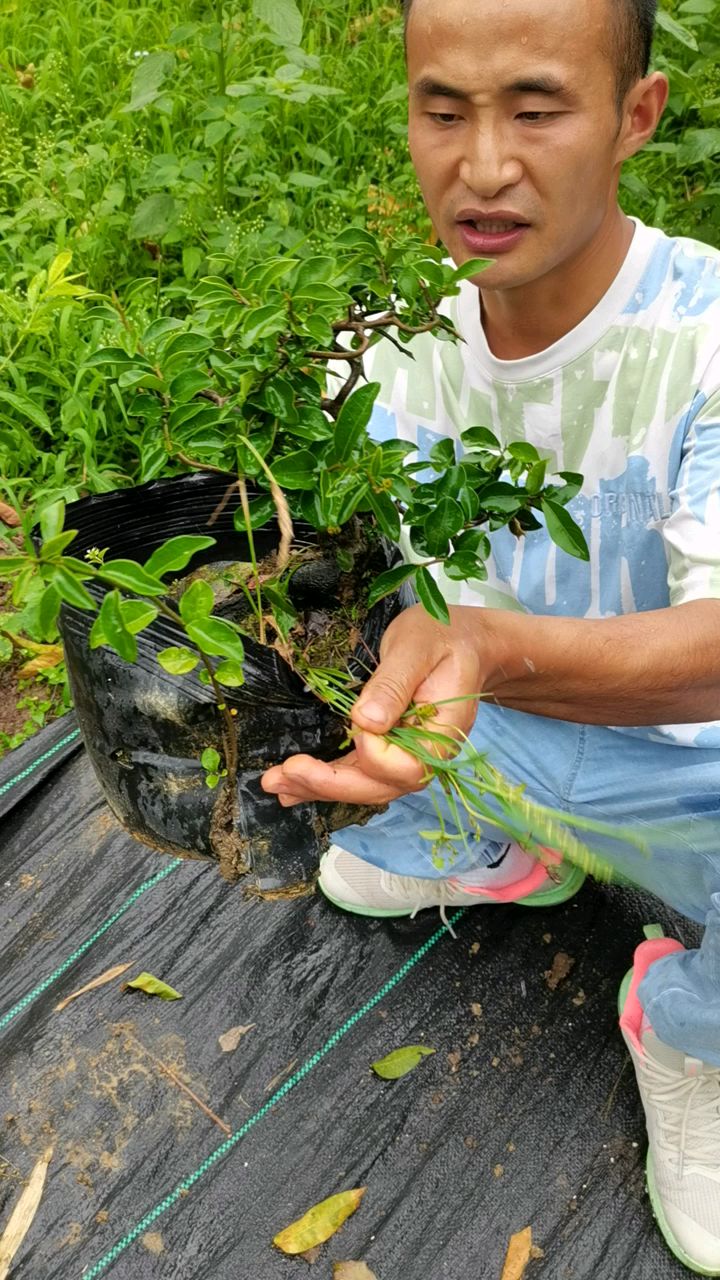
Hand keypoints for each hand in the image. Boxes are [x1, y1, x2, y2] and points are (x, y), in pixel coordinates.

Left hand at [260, 604, 487, 807]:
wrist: (461, 641)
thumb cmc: (443, 635)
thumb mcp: (418, 647)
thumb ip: (395, 684)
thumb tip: (366, 723)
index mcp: (443, 732)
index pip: (408, 766)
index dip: (376, 757)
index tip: (355, 726)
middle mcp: (426, 754)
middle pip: (380, 786)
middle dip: (330, 784)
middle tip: (285, 774)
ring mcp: (406, 755)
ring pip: (363, 786)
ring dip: (318, 787)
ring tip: (276, 783)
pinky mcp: (387, 749)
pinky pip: (357, 772)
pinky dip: (323, 780)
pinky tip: (292, 785)